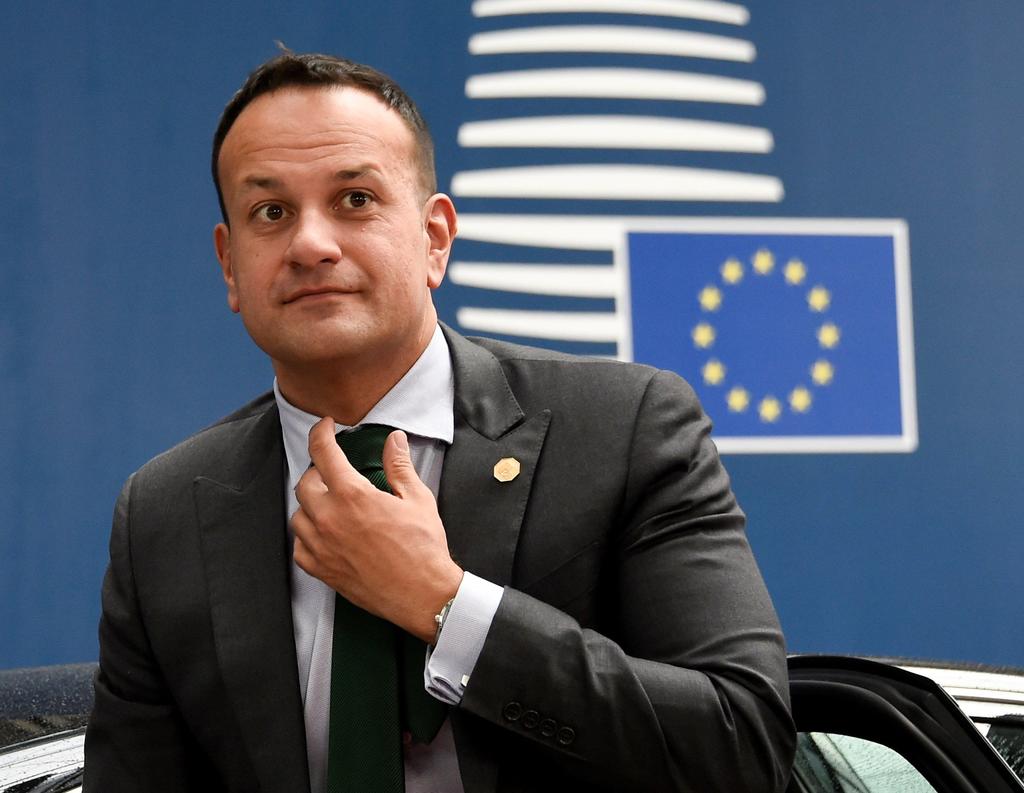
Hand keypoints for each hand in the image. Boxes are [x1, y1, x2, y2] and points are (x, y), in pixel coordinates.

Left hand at [291, 417, 463, 641]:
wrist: (422, 594)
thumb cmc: (422, 548)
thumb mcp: (417, 498)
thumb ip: (399, 466)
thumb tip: (394, 440)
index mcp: (353, 495)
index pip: (323, 453)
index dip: (320, 433)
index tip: (325, 427)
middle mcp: (330, 518)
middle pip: (305, 482)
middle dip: (318, 471)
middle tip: (335, 473)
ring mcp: (322, 546)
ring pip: (298, 514)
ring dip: (310, 503)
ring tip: (330, 503)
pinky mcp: (321, 569)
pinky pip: (299, 546)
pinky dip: (307, 535)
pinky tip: (324, 533)